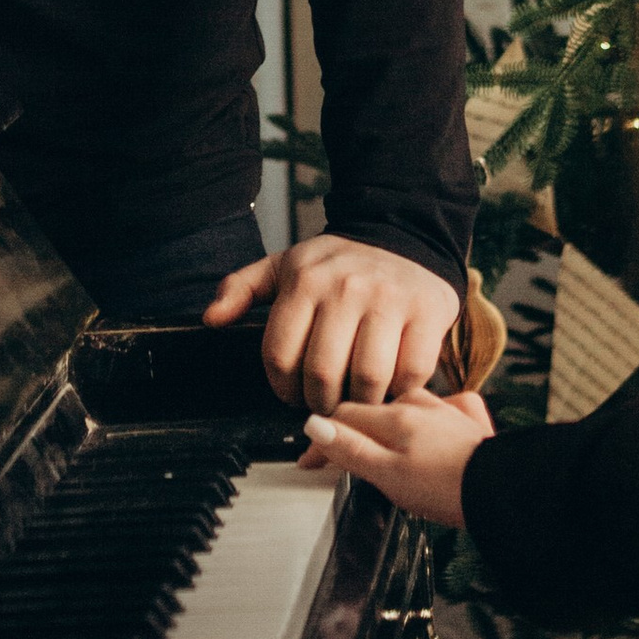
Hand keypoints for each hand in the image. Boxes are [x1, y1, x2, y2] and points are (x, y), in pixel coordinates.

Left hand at [207, 233, 461, 408]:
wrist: (404, 234)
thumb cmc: (339, 263)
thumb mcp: (284, 266)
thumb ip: (242, 289)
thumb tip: (211, 318)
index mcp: (305, 281)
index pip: (280, 356)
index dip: (282, 388)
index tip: (292, 393)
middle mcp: (346, 289)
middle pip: (322, 375)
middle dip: (320, 402)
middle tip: (325, 403)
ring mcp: (389, 301)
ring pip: (368, 379)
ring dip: (360, 403)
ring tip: (355, 399)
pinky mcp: (428, 313)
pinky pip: (411, 371)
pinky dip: (399, 390)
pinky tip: (390, 385)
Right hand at [299, 388, 491, 526]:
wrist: (503, 491)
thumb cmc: (447, 489)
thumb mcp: (387, 475)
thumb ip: (350, 449)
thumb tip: (315, 426)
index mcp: (395, 418)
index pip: (342, 418)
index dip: (321, 439)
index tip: (308, 460)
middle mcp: (420, 406)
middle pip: (373, 412)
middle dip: (351, 430)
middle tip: (336, 456)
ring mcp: (447, 411)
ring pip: (407, 408)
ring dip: (389, 423)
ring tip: (381, 444)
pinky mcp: (472, 423)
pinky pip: (446, 410)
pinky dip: (433, 418)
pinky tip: (434, 429)